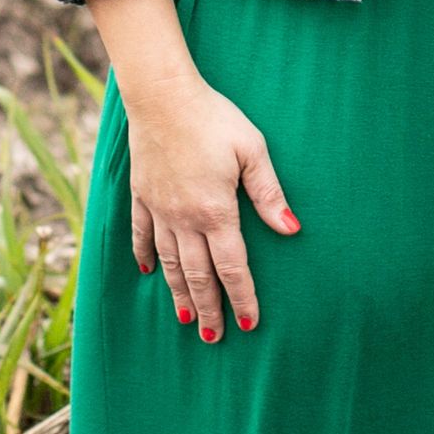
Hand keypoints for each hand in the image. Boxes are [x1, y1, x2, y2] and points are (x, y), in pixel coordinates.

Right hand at [123, 69, 297, 341]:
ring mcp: (159, 209)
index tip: (249, 324)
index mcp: (216, 211)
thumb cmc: (214, 118)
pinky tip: (147, 274)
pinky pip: (141, 235)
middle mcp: (184, 219)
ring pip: (169, 263)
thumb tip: (292, 230)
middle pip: (198, 275)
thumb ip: (269, 194)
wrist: (162, 96)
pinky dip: (145, 257)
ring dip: (179, 293)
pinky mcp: (141, 195)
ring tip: (185, 319)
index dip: (242, 297)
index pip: (232, 267)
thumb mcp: (252, 150)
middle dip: (208, 309)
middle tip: (213, 337)